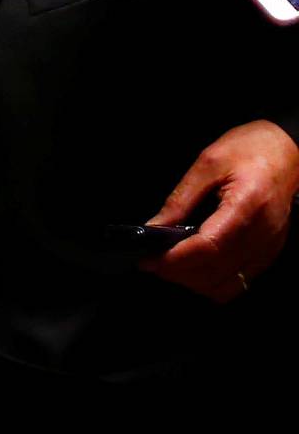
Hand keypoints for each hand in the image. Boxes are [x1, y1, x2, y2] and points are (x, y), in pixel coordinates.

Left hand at [146, 119, 298, 298]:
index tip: (148, 260)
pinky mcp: (268, 252)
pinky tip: (195, 265)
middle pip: (215, 272)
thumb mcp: (208, 163)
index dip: (174, 259)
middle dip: (178, 273)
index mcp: (246, 206)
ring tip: (170, 263)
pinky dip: (213, 281)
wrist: (288, 151)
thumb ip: (180, 198)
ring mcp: (268, 247)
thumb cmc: (250, 149)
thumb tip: (154, 227)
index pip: (208, 247)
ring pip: (227, 285)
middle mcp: (261, 234)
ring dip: (194, 280)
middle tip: (151, 260)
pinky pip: (239, 281)